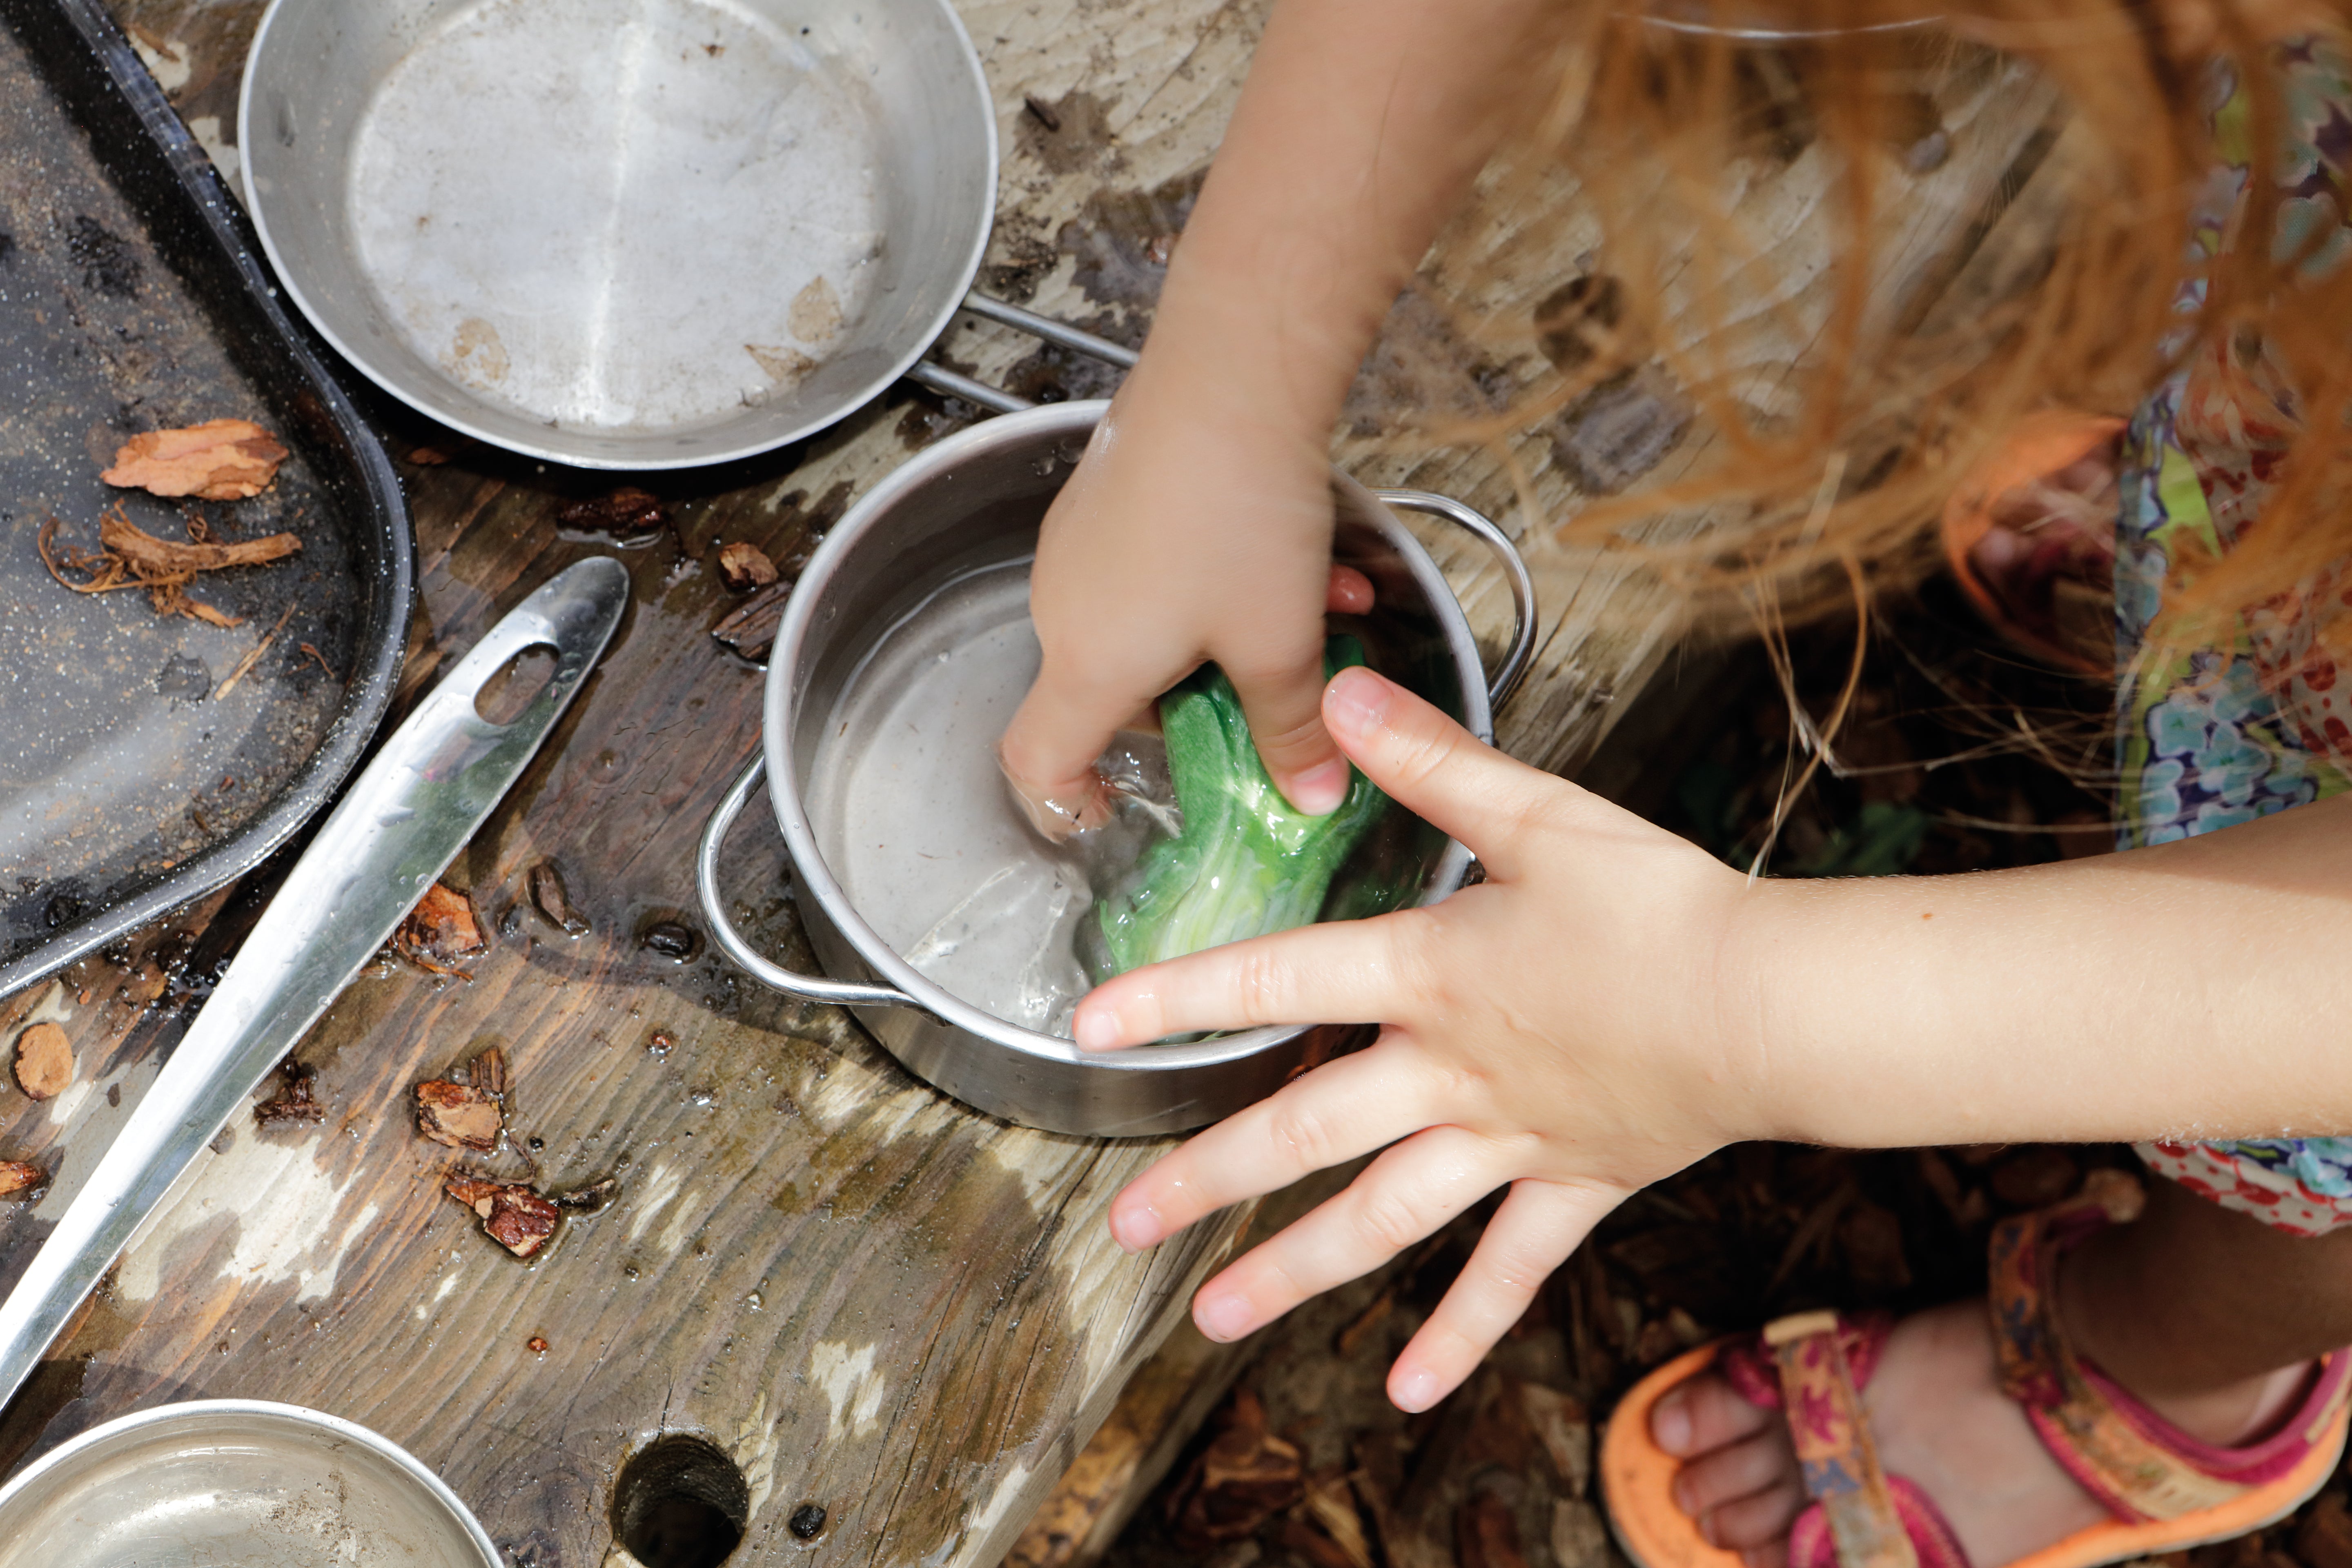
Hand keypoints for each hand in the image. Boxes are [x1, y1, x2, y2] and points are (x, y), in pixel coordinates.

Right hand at [999, 361, 1370, 836]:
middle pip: (1115, 690)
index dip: (1065, 801)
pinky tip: (1302, 552)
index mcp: (1087, 665)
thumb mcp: (1280, 643)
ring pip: (1152, 621)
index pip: (1037, 760)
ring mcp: (1080, 544)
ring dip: (1232, 630)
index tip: (1110, 810)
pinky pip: (1156, 564)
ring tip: (1324, 606)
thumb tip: (1313, 796)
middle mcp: (1063, 606)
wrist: (1228, 374)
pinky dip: (1222, 576)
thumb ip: (1292, 729)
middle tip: (1277, 691)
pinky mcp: (1108, 494)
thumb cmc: (1239, 518)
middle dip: (1200, 700)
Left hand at [1072, 666, 1765, 1410]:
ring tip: (1215, 1320)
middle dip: (1207, 1179)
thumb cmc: (1664, 907)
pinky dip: (1462, 1332)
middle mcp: (1449, 1072)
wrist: (1774, 1002)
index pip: (1276, 982)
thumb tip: (1342, 689)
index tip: (1092, 1030)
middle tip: (1123, 1226)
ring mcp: (1506, 1142)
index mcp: (1430, 977)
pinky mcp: (1572, 1185)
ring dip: (1295, 1271)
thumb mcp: (1540, 813)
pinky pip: (1508, 1273)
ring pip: (1380, 1218)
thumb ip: (1432, 759)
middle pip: (1304, 1132)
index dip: (1178, 1000)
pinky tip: (1412, 1389)